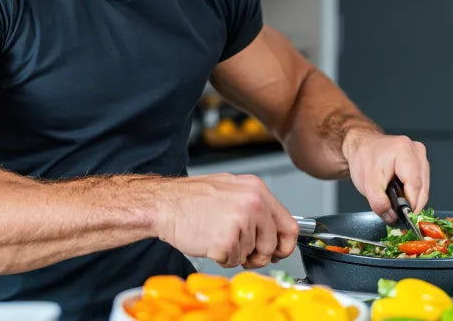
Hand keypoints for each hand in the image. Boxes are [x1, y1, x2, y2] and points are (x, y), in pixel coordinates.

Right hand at [152, 173, 298, 268]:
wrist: (163, 204)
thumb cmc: (191, 199)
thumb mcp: (231, 190)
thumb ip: (255, 207)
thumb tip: (273, 229)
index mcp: (257, 190)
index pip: (289, 225)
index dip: (284, 244)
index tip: (278, 251)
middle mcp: (253, 204)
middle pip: (271, 245)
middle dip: (258, 254)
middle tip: (242, 250)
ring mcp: (241, 222)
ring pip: (251, 254)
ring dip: (235, 253)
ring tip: (217, 235)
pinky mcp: (226, 241)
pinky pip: (233, 261)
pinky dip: (221, 258)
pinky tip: (210, 242)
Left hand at [343, 130, 429, 222]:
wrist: (362, 146)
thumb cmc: (364, 158)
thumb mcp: (367, 185)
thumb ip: (379, 204)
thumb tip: (393, 218)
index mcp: (403, 151)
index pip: (415, 184)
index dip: (411, 204)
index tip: (405, 217)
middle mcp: (416, 150)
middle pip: (422, 186)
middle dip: (412, 203)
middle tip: (399, 213)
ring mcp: (420, 154)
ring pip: (424, 185)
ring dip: (414, 197)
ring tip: (398, 200)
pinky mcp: (420, 160)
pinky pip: (422, 181)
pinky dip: (414, 191)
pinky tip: (402, 192)